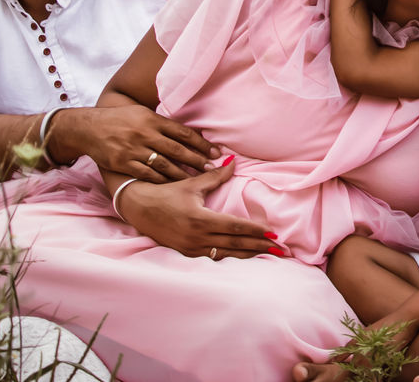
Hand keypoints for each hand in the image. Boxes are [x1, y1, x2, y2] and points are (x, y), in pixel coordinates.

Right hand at [50, 104, 219, 182]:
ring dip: (183, 173)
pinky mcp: (123, 163)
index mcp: (152, 120)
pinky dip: (162, 180)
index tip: (216, 151)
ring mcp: (133, 150)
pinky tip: (174, 185)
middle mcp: (144, 134)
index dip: (201, 143)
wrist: (88, 128)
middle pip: (177, 149)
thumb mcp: (142, 114)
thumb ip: (162, 123)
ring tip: (197, 178)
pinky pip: (147, 174)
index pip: (183, 132)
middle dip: (197, 159)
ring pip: (164, 164)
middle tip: (212, 167)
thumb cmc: (120, 119)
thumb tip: (188, 133)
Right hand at [118, 162, 282, 258]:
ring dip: (249, 254)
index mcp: (200, 219)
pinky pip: (214, 257)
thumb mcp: (191, 183)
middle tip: (280, 250)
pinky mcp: (186, 253)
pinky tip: (245, 257)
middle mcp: (197, 237)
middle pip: (235, 244)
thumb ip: (215, 176)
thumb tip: (233, 162)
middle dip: (259, 247)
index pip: (235, 227)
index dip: (255, 231)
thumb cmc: (166, 193)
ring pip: (227, 254)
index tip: (273, 234)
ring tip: (268, 255)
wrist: (138, 208)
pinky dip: (231, 257)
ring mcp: (191, 248)